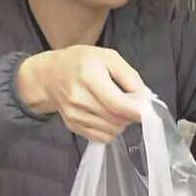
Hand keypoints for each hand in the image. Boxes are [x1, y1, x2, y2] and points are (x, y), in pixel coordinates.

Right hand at [15, 46, 144, 142]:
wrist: (49, 76)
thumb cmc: (80, 62)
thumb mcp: (108, 57)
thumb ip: (129, 77)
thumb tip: (145, 98)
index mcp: (89, 76)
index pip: (117, 104)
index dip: (136, 110)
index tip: (146, 109)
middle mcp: (79, 99)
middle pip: (116, 119)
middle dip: (131, 114)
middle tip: (130, 102)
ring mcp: (75, 115)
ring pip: (112, 131)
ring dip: (122, 122)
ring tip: (116, 106)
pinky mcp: (74, 126)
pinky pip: (102, 137)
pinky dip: (111, 129)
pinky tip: (107, 115)